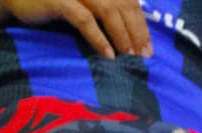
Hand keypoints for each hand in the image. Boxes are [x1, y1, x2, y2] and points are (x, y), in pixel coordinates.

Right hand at [5, 0, 152, 58]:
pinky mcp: (59, 0)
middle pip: (122, 4)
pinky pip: (85, 20)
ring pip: (108, 11)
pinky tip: (109, 55)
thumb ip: (103, 11)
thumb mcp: (83, 4)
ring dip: (122, 36)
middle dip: (136, 32)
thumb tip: (130, 34)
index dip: (141, 23)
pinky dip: (99, 38)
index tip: (149, 48)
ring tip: (131, 57)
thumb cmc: (51, 3)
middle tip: (144, 56)